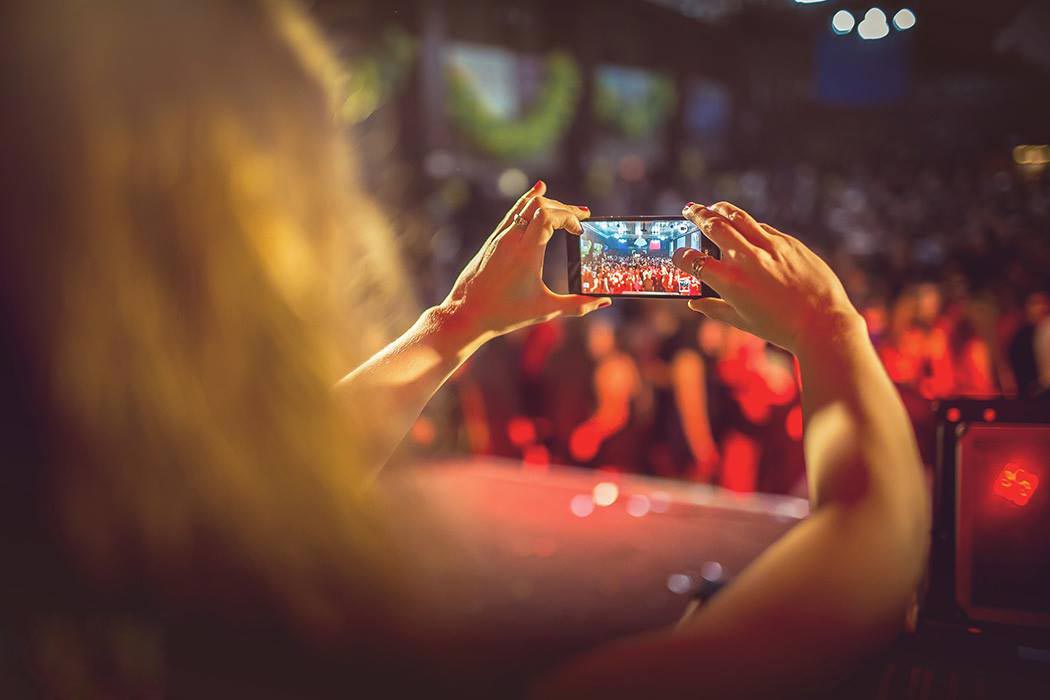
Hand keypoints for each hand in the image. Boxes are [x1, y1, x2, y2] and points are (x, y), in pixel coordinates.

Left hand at [441, 181, 611, 338]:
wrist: (466, 314)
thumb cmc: (504, 314)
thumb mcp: (545, 309)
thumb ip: (577, 305)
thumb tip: (603, 301)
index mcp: (526, 252)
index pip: (549, 216)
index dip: (569, 216)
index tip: (581, 231)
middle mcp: (511, 239)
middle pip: (540, 206)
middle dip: (564, 208)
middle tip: (583, 216)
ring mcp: (499, 238)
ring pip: (524, 206)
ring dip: (548, 203)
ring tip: (567, 206)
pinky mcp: (492, 241)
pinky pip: (512, 213)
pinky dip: (528, 202)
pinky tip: (538, 192)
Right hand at [673, 202, 862, 356]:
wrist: (823, 323)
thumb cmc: (780, 327)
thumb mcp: (741, 322)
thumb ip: (714, 308)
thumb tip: (694, 302)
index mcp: (730, 282)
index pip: (694, 261)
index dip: (681, 257)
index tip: (678, 255)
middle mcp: (747, 259)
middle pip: (713, 227)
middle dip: (697, 216)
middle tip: (689, 210)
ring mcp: (770, 247)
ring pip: (738, 217)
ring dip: (721, 210)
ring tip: (712, 207)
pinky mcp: (788, 242)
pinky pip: (762, 228)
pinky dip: (748, 225)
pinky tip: (744, 228)